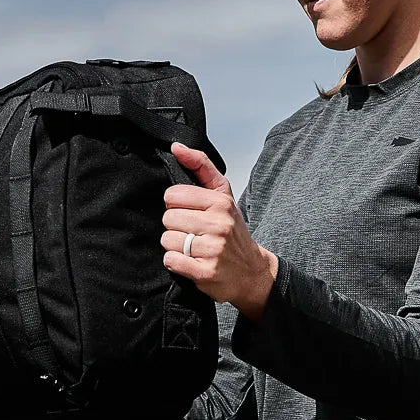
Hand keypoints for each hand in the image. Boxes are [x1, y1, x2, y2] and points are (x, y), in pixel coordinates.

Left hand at [162, 142, 278, 322]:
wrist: (252, 271)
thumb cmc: (233, 232)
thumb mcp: (223, 195)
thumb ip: (201, 167)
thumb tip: (176, 147)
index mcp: (220, 202)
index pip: (173, 195)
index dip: (176, 205)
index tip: (190, 213)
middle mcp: (219, 224)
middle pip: (168, 218)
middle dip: (176, 227)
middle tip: (192, 233)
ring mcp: (213, 249)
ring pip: (167, 240)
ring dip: (175, 246)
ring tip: (192, 248)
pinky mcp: (206, 272)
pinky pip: (171, 261)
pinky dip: (176, 263)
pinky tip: (190, 262)